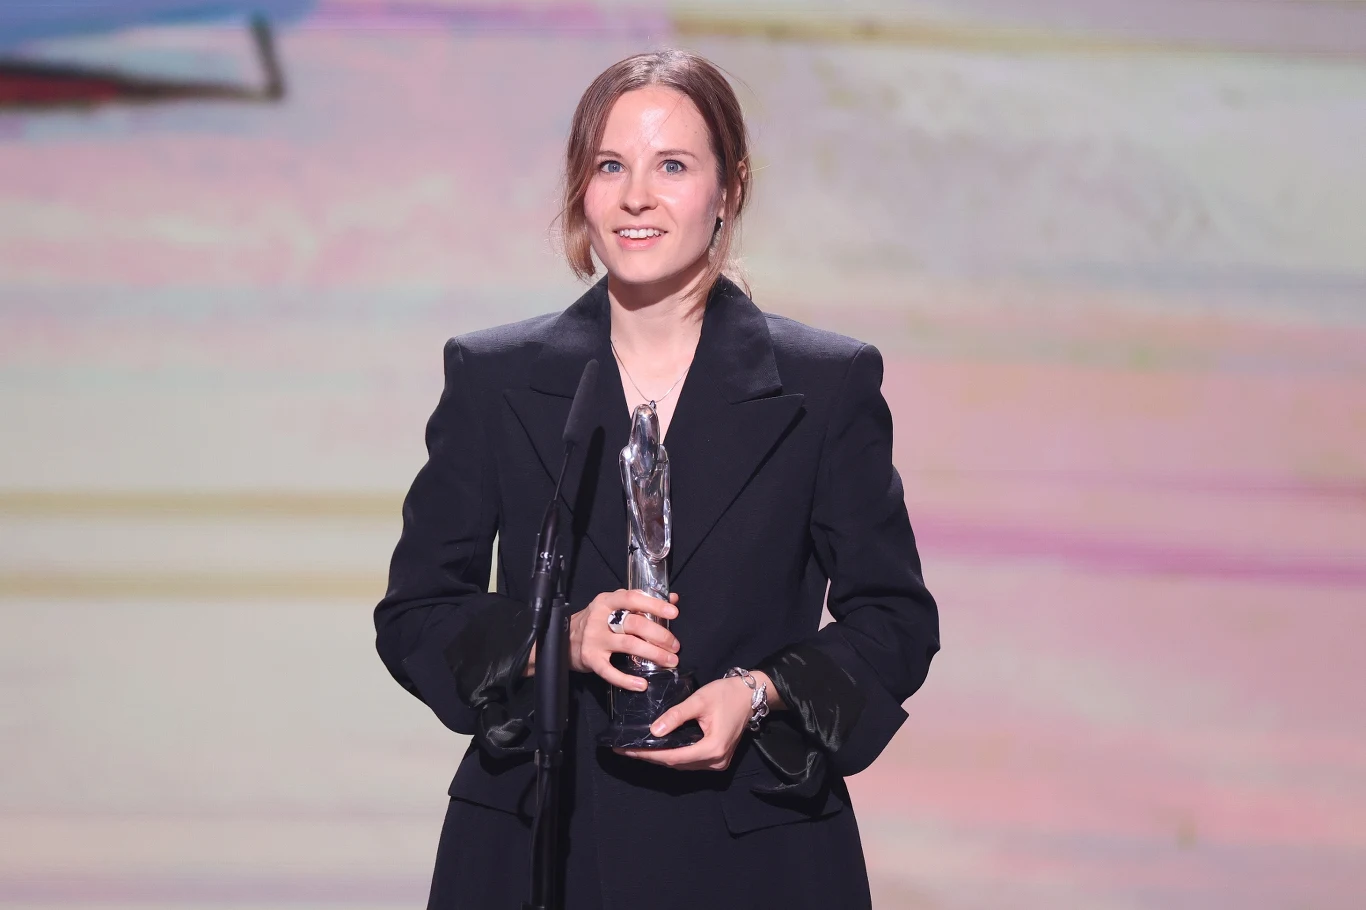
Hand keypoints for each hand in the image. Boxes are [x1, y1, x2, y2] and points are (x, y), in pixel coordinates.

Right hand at [569, 589, 679, 690]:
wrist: (563, 639)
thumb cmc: (595, 621)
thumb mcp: (613, 606)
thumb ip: (641, 602)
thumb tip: (673, 598)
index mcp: (607, 601)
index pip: (632, 598)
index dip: (654, 605)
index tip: (673, 613)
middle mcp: (599, 618)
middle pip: (635, 624)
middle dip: (660, 635)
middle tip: (675, 646)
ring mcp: (594, 640)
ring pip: (628, 645)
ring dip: (653, 654)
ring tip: (670, 661)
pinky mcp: (590, 659)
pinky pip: (610, 672)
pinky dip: (627, 680)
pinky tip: (642, 684)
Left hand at [615, 674, 757, 770]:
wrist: (750, 695)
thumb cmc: (726, 694)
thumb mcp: (699, 701)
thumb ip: (676, 715)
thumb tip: (653, 730)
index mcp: (712, 748)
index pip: (673, 757)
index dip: (648, 754)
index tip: (626, 750)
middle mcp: (715, 761)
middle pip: (676, 764)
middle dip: (650, 757)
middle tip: (625, 750)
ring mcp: (718, 762)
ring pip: (682, 765)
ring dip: (661, 758)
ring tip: (637, 749)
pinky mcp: (717, 758)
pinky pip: (690, 761)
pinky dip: (674, 755)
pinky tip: (658, 748)